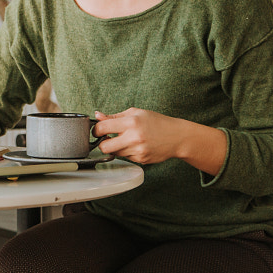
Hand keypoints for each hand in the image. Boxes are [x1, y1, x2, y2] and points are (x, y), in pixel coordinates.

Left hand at [93, 108, 225, 173]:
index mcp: (131, 122)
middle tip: (107, 139)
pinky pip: (126, 157)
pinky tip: (137, 146)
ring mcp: (138, 150)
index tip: (97, 130)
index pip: (102, 128)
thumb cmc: (156, 122)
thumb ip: (115, 116)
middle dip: (102, 143)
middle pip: (104, 147)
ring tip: (127, 140)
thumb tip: (97, 115)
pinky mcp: (141, 159)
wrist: (177, 137)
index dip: (96, 129)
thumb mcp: (136, 113)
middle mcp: (134, 137)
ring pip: (115, 153)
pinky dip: (127, 152)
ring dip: (116, 147)